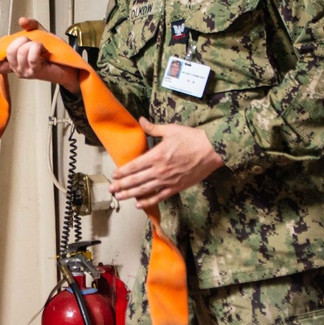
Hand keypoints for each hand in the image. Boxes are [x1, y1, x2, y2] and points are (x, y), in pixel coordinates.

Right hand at [0, 17, 80, 94]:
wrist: (69, 65)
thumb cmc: (54, 53)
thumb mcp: (40, 35)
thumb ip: (31, 26)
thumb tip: (22, 21)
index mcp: (16, 63)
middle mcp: (18, 69)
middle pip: (10, 52)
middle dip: (22, 40)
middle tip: (33, 41)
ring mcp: (27, 72)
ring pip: (21, 52)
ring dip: (33, 44)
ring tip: (41, 47)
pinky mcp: (36, 72)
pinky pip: (32, 57)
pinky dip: (38, 48)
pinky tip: (43, 48)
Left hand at [109, 117, 223, 208]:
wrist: (213, 150)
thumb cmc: (192, 138)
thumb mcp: (171, 130)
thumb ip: (153, 128)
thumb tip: (140, 120)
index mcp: (156, 155)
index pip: (134, 165)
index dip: (122, 171)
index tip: (114, 175)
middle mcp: (159, 170)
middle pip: (135, 180)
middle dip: (121, 185)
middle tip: (111, 190)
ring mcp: (168, 180)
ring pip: (144, 190)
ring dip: (130, 194)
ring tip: (119, 197)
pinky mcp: (177, 187)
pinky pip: (159, 196)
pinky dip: (148, 201)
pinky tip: (139, 204)